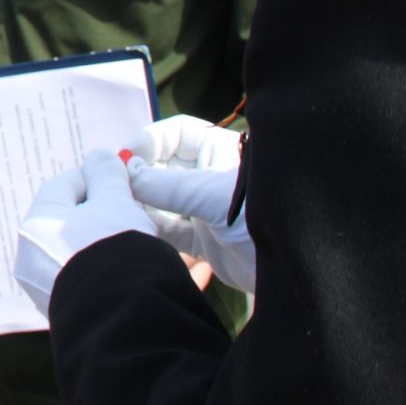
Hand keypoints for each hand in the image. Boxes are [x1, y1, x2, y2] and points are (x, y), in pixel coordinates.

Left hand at [14, 150, 157, 318]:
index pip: (62, 185)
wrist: (121, 317)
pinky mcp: (60, 310)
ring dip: (99, 241)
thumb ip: (107, 176)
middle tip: (126, 208)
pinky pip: (80, 278)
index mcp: (37, 223)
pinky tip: (124, 268)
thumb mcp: (117, 204)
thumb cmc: (117, 250)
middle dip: (98, 211)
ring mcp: (42, 286)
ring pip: (73, 251)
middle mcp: (30, 255)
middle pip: (66, 220)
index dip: (93, 177)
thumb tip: (100, 157)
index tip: (116, 177)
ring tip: (132, 239)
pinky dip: (99, 268)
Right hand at [124, 115, 255, 291]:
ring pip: (162, 200)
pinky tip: (134, 230)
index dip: (150, 141)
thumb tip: (126, 171)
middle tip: (112, 186)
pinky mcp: (204, 242)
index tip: (126, 158)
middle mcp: (211, 177)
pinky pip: (168, 230)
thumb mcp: (212, 195)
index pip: (178, 133)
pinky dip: (150, 229)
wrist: (293, 271)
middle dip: (138, 174)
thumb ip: (166, 185)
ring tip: (118, 210)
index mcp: (221, 153)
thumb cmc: (263, 216)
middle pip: (163, 167)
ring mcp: (206, 210)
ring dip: (140, 203)